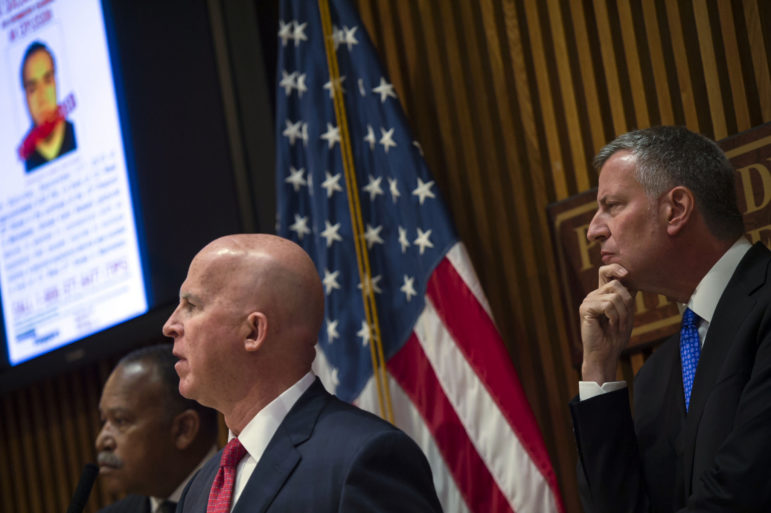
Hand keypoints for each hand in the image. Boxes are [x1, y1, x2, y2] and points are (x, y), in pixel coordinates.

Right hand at [579, 264, 635, 383]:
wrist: (605, 354)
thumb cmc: (616, 336)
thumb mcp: (627, 313)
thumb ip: (627, 296)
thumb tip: (632, 279)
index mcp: (602, 294)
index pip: (605, 271)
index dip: (615, 267)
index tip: (626, 273)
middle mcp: (594, 295)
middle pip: (615, 284)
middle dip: (626, 302)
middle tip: (624, 320)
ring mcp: (588, 301)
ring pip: (614, 296)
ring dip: (622, 314)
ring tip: (617, 326)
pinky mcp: (585, 309)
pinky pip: (608, 305)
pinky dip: (614, 317)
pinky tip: (610, 326)